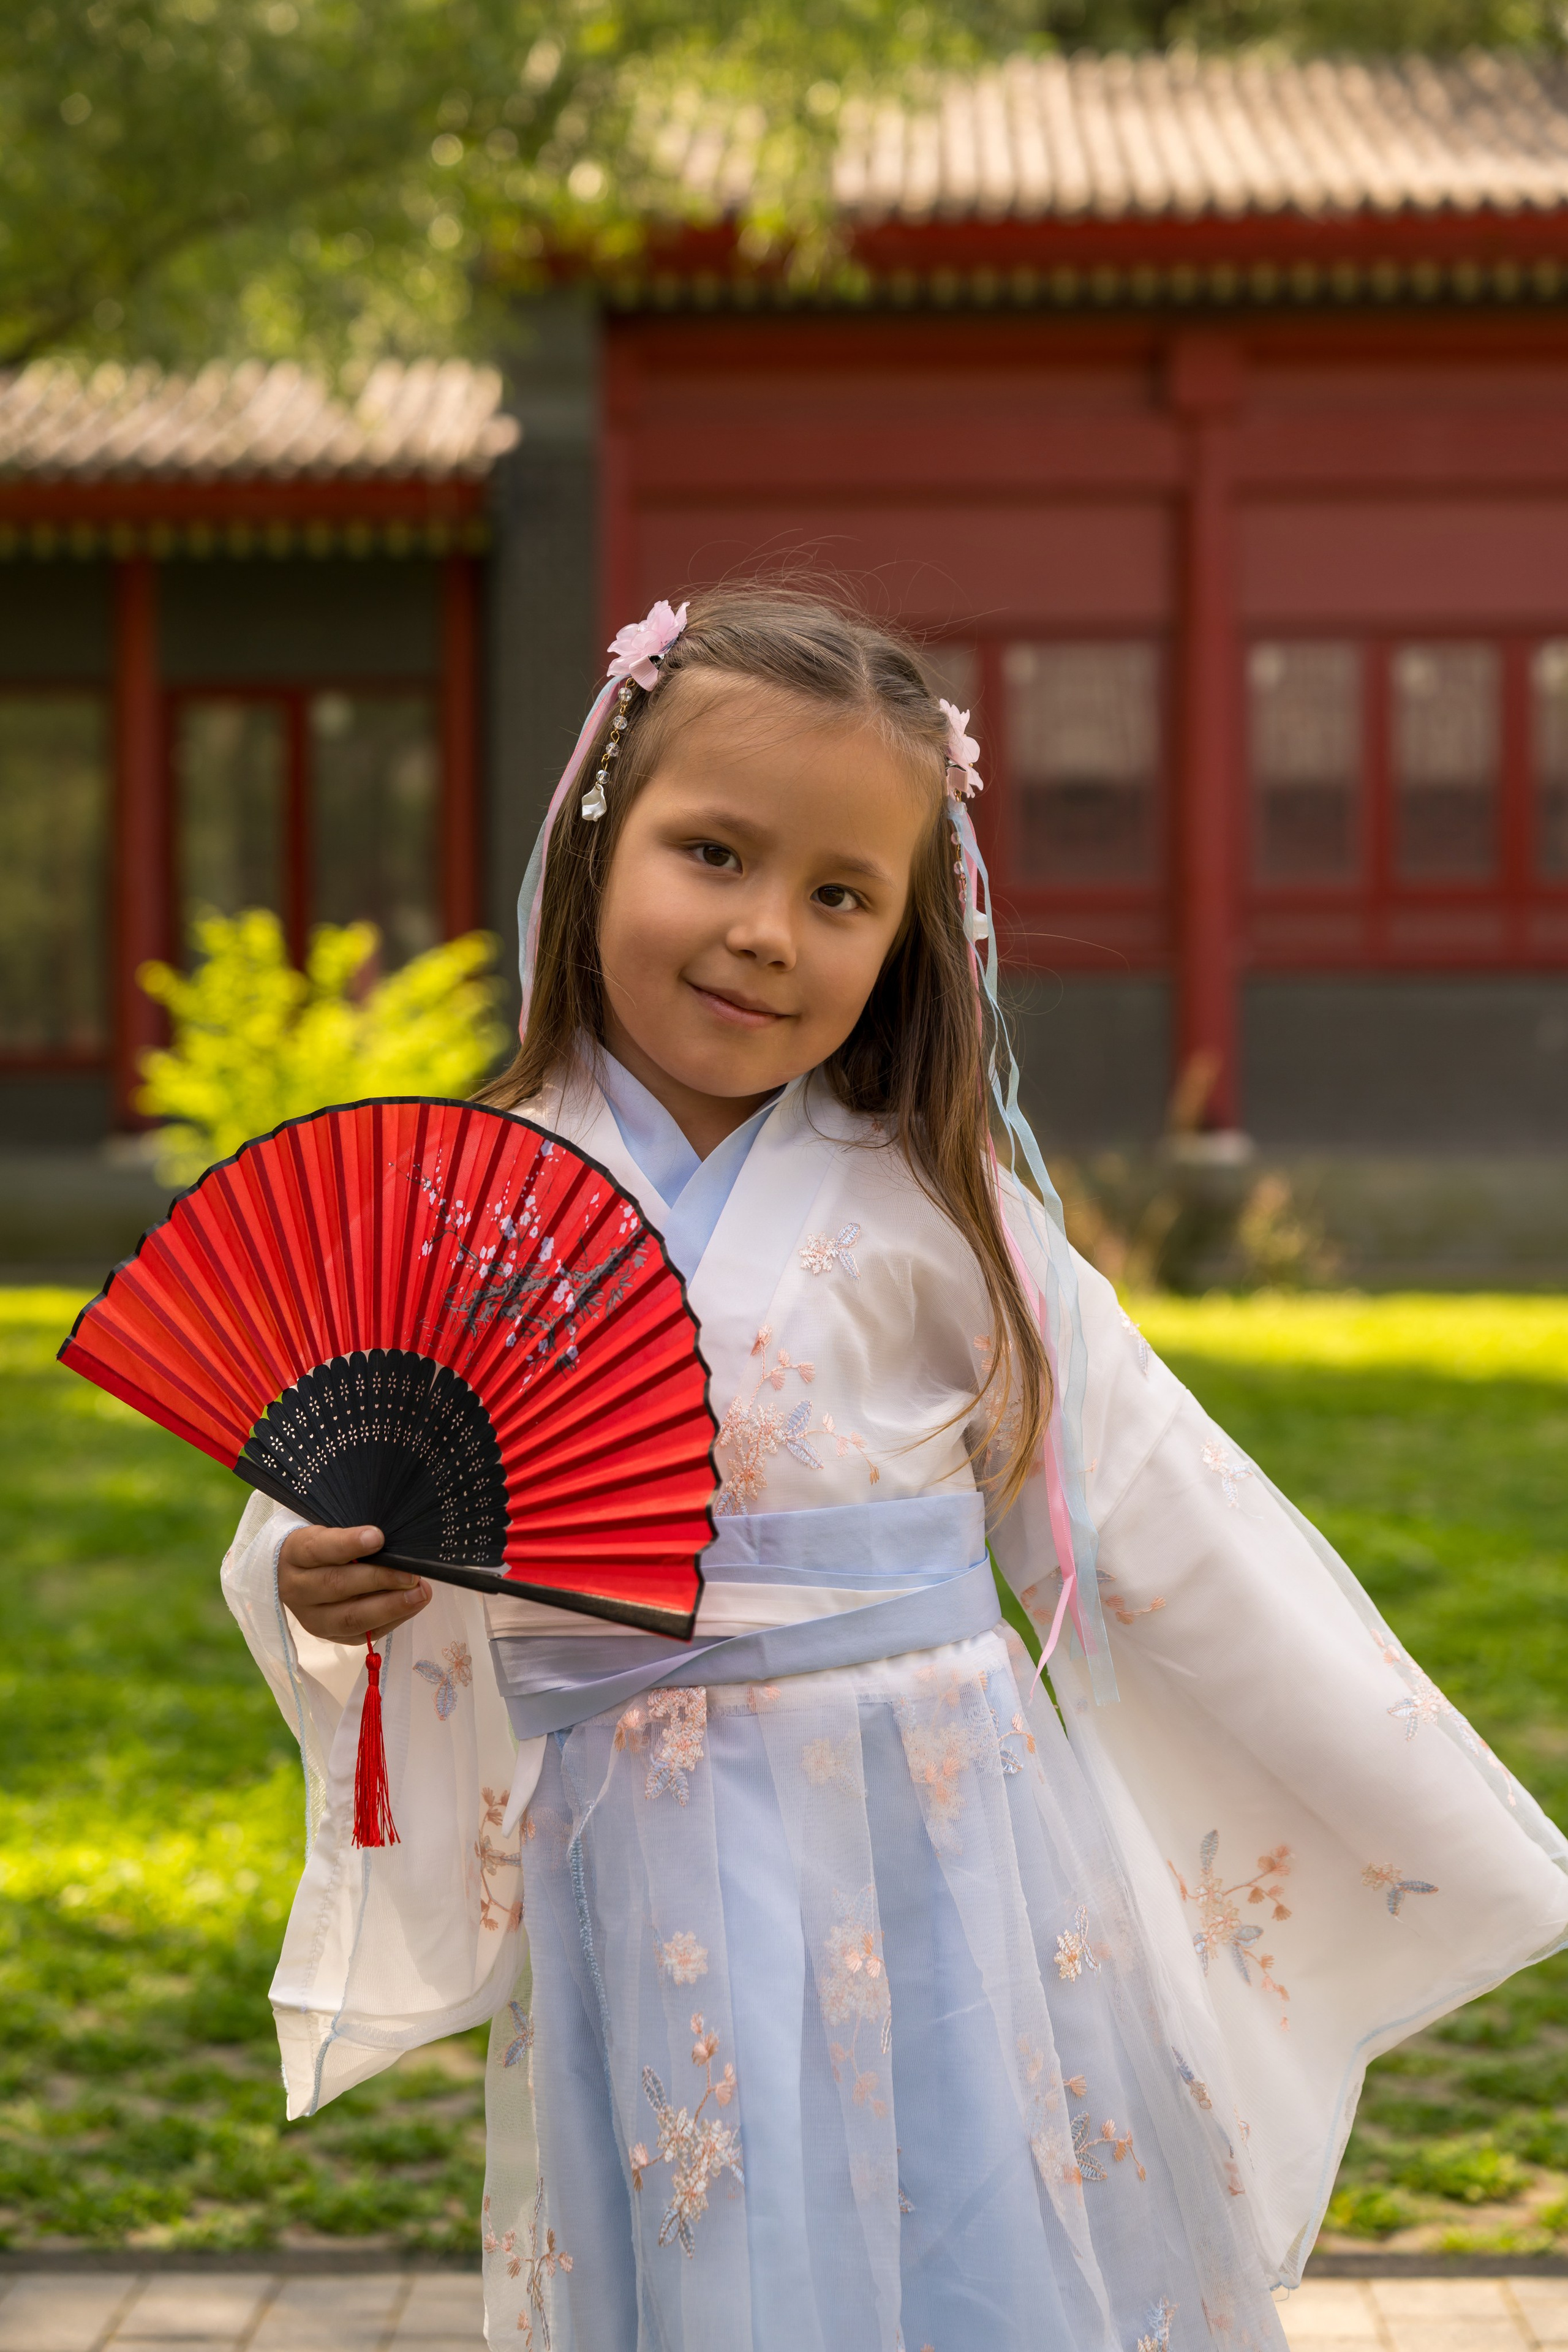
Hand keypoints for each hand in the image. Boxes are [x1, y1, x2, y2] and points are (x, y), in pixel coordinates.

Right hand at [276, 1523, 430, 1646]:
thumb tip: (393, 1547)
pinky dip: (390, 1621)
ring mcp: (310, 1617)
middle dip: (379, 1579)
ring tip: (419, 1594)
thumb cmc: (325, 1547)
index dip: (348, 1543)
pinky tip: (411, 1608)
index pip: (319, 1548)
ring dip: (390, 1607)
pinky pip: (362, 1633)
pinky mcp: (329, 1636)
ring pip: (349, 1618)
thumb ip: (354, 1538)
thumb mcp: (330, 1532)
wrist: (299, 1575)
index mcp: (295, 1554)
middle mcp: (297, 1588)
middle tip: (411, 1574)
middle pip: (336, 1586)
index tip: (378, 1537)